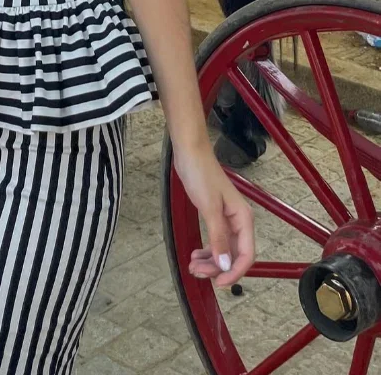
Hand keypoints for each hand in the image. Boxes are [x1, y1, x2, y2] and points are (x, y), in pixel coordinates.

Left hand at [174, 147, 253, 287]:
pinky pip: (215, 240)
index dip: (235, 272)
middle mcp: (238, 221)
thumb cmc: (201, 175)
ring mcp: (226, 219)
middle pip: (234, 255)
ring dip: (210, 261)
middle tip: (196, 272)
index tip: (219, 284)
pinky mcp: (214, 216)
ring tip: (192, 266)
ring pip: (223, 249)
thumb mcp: (209, 208)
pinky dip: (207, 251)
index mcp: (243, 219)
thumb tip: (225, 265)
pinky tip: (195, 255)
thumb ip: (218, 237)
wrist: (190, 153)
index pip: (246, 254)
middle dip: (217, 267)